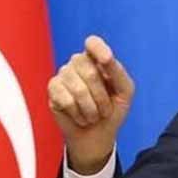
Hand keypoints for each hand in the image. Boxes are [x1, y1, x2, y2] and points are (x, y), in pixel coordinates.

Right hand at [47, 35, 134, 174]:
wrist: (98, 134)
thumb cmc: (113, 109)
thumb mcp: (124, 90)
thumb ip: (118, 72)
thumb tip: (106, 57)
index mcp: (97, 58)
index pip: (93, 43)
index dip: (99, 49)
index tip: (107, 60)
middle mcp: (78, 62)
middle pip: (90, 70)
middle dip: (102, 96)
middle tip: (104, 109)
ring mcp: (64, 74)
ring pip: (78, 88)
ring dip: (91, 109)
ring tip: (93, 115)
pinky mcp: (53, 89)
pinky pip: (66, 100)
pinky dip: (78, 113)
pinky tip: (80, 116)